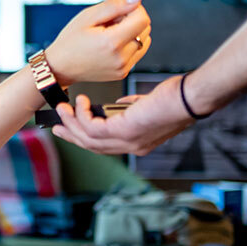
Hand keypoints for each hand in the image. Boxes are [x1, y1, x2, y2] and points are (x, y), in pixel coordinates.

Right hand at [45, 0, 150, 85]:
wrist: (60, 67)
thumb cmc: (70, 40)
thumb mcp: (88, 16)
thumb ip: (116, 5)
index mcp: (111, 43)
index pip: (143, 19)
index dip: (134, 10)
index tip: (118, 12)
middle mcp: (120, 58)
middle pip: (145, 29)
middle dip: (131, 21)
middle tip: (109, 24)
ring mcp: (123, 68)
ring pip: (144, 40)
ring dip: (132, 33)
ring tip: (109, 36)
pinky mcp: (123, 73)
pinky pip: (138, 52)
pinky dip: (129, 45)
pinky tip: (111, 46)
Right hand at [51, 76, 193, 154]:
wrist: (189, 98)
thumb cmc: (174, 99)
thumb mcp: (146, 106)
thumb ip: (128, 109)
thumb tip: (116, 106)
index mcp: (137, 144)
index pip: (104, 146)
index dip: (83, 138)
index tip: (69, 128)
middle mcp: (132, 147)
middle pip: (92, 146)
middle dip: (71, 134)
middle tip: (57, 125)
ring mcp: (128, 141)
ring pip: (88, 138)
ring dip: (72, 122)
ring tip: (63, 108)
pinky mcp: (125, 130)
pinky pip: (93, 127)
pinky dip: (83, 115)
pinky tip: (81, 102)